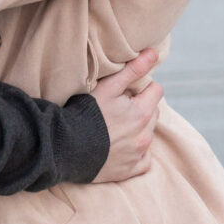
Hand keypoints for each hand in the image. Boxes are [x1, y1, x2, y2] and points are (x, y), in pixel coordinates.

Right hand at [90, 49, 162, 182]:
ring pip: (149, 133)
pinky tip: (121, 145)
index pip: (156, 91)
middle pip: (154, 112)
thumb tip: (154, 53)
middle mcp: (145, 135)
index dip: (142, 88)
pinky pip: (145, 159)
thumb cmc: (87, 112)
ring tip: (116, 126)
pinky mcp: (131, 170)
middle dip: (142, 107)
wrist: (67, 147)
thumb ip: (133, 69)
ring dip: (139, 128)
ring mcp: (138, 155)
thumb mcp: (109, 87)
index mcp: (142, 113)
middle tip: (119, 107)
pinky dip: (137, 152)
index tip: (126, 91)